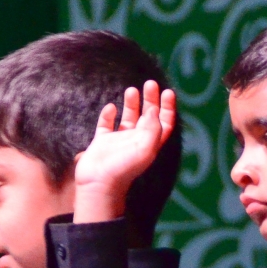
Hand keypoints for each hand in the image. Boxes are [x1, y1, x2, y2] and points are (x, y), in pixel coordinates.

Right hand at [73, 81, 176, 223]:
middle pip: (147, 116)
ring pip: (128, 118)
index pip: (164, 123)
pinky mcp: (102, 143)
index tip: (167, 92)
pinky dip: (108, 114)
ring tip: (132, 90)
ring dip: (132, 103)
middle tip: (150, 83)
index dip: (168, 108)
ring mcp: (118, 142)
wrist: (98, 184)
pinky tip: (111, 108)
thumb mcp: (145, 149)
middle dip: (151, 100)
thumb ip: (152, 128)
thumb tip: (153, 109)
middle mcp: (136, 141)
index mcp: (150, 144)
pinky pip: (106, 124)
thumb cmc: (124, 169)